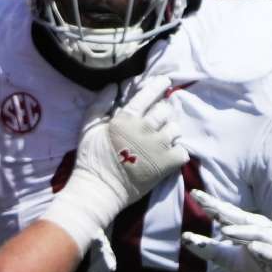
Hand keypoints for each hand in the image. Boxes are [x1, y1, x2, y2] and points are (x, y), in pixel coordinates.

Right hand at [84, 76, 189, 205]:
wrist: (100, 189)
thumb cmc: (91, 158)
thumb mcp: (88, 127)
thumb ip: (99, 104)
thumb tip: (113, 86)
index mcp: (126, 118)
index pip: (147, 94)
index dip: (158, 85)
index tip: (165, 81)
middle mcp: (145, 129)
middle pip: (165, 110)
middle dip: (163, 110)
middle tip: (158, 115)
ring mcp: (159, 146)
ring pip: (176, 128)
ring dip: (170, 130)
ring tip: (163, 135)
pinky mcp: (168, 163)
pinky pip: (183, 150)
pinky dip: (177, 150)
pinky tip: (167, 153)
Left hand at [182, 190, 271, 271]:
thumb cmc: (266, 267)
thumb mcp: (234, 260)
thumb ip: (212, 250)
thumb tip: (185, 239)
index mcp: (249, 228)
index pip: (227, 213)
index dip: (211, 203)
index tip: (193, 193)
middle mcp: (262, 231)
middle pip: (240, 217)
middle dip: (221, 208)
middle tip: (202, 200)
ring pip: (257, 234)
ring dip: (241, 231)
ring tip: (223, 230)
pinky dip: (264, 251)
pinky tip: (253, 248)